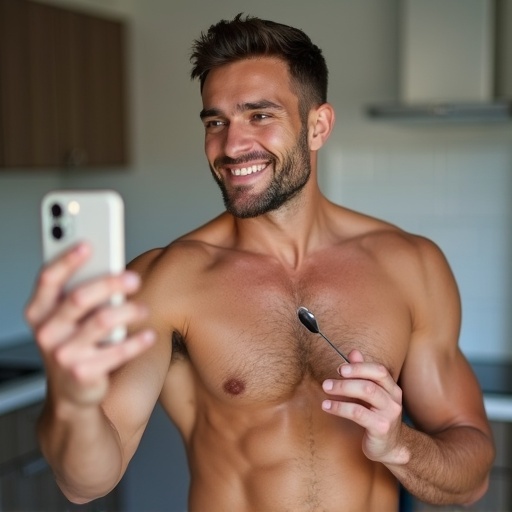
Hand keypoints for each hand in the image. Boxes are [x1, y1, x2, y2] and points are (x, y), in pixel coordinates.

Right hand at [25, 243, 154, 406]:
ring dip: (128, 311)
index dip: (67, 260)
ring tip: (143, 308)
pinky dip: (137, 341)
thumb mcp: (65, 319)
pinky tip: (149, 334)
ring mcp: (63, 354)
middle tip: (134, 278)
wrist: (72, 393)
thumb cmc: (73, 345)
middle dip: (110, 283)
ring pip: (102, 321)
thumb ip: (76, 291)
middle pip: (79, 297)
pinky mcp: (83, 373)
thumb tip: (106, 262)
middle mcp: (47, 332)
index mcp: (39, 312)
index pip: (48, 278)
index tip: (89, 245)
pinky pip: (117, 351)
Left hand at [321, 350, 404, 464]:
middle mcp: (393, 399)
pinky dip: (340, 407)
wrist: (391, 448)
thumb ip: (362, 374)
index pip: (378, 370)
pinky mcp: (381, 428)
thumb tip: (353, 352)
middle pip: (371, 381)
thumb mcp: (371, 395)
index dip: (359, 367)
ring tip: (326, 390)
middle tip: (328, 382)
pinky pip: (358, 413)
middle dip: (348, 378)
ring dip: (343, 389)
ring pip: (367, 392)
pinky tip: (327, 407)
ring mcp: (389, 414)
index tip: (340, 369)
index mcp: (392, 389)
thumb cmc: (377, 417)